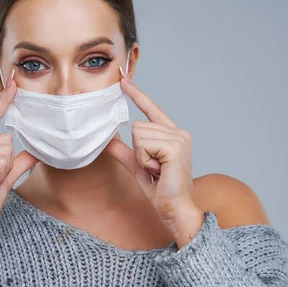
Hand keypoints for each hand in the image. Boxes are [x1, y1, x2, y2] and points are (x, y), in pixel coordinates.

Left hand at [104, 70, 204, 245]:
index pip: (150, 108)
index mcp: (171, 134)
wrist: (175, 209)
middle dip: (138, 150)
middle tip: (153, 168)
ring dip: (141, 156)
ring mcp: (179, 138)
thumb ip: (125, 152)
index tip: (122, 77)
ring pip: (138, 134)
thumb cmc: (161, 189)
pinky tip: (158, 170)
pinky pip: (143, 144)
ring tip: (156, 170)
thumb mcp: (137, 167)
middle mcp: (178, 132)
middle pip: (138, 126)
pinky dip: (144, 160)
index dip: (136, 93)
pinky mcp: (175, 147)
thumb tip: (108, 141)